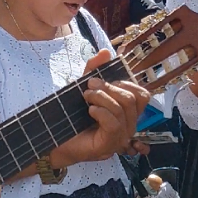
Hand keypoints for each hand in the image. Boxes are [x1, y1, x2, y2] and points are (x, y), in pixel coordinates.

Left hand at [57, 49, 149, 164]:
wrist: (55, 140)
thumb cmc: (72, 117)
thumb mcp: (84, 89)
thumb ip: (94, 70)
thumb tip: (105, 51)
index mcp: (127, 113)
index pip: (143, 95)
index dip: (127, 83)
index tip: (104, 80)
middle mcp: (128, 126)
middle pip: (132, 100)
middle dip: (109, 87)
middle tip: (90, 86)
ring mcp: (120, 138)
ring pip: (122, 110)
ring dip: (101, 98)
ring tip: (86, 97)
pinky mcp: (109, 145)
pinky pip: (114, 123)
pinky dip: (101, 112)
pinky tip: (90, 111)